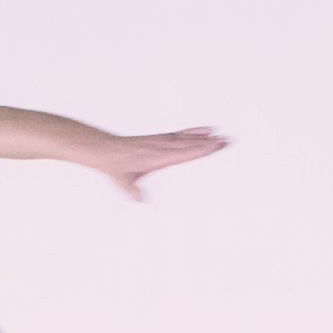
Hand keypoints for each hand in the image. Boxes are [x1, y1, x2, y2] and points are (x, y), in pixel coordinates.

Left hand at [97, 126, 228, 200]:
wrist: (106, 150)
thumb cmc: (115, 166)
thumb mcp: (123, 181)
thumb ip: (133, 192)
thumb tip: (142, 202)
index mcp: (154, 157)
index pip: (181, 153)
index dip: (197, 150)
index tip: (213, 147)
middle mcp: (160, 147)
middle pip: (189, 144)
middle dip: (208, 144)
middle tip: (226, 142)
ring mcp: (161, 141)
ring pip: (186, 138)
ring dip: (205, 137)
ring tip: (222, 137)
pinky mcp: (160, 138)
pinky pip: (180, 134)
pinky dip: (193, 132)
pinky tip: (205, 130)